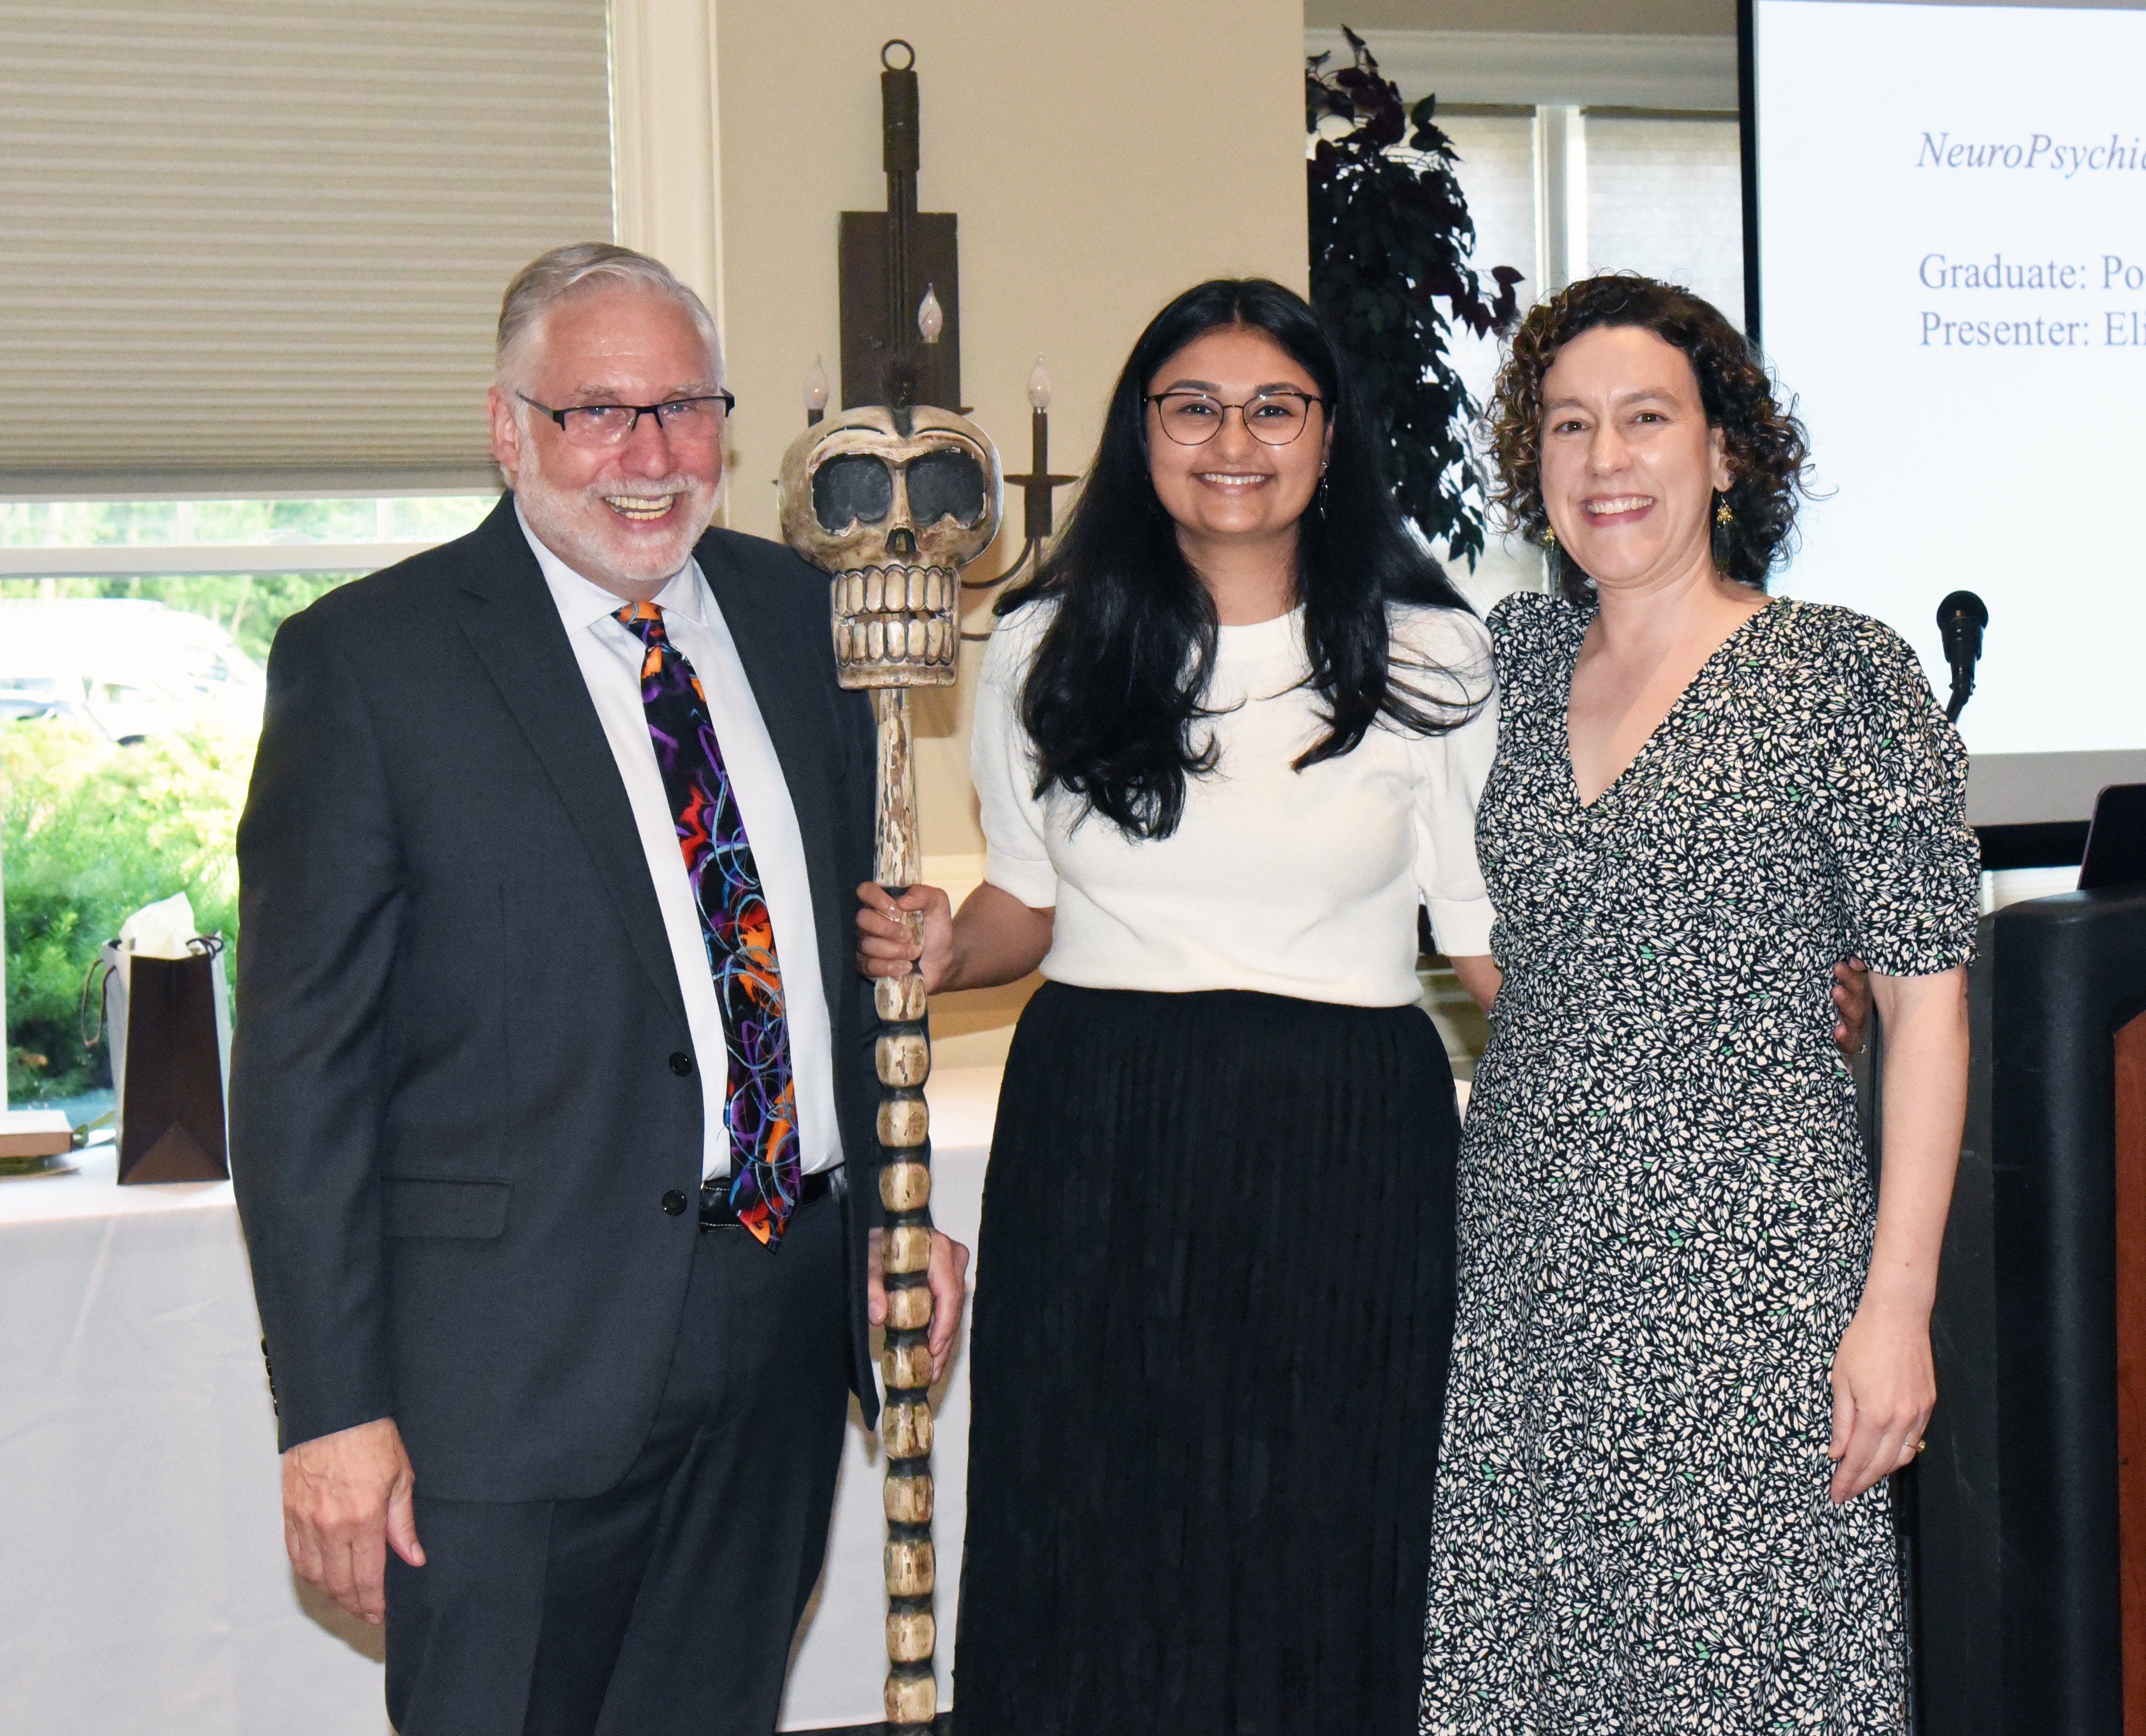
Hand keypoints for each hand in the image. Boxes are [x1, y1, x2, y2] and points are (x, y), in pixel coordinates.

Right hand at [282, 1416, 424, 1622]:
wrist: (334, 1411)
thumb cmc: (371, 1437)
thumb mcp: (401, 1478)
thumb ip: (403, 1524)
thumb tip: (413, 1558)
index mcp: (362, 1519)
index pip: (366, 1578)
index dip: (373, 1602)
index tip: (380, 1614)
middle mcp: (330, 1526)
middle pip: (338, 1584)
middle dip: (354, 1604)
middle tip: (367, 1612)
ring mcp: (305, 1521)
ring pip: (314, 1575)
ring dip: (331, 1593)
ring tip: (348, 1598)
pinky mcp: (289, 1512)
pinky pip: (295, 1555)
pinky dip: (308, 1573)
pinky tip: (322, 1577)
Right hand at [855, 882, 954, 994]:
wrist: (941, 960)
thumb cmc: (934, 929)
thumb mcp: (937, 905)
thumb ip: (923, 894)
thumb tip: (902, 901)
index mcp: (883, 902)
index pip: (865, 890)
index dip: (878, 899)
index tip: (898, 911)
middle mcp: (870, 921)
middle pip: (862, 918)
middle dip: (888, 928)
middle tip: (909, 935)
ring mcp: (866, 944)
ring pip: (867, 944)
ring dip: (895, 950)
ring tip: (914, 952)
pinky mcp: (868, 966)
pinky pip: (869, 966)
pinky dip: (890, 967)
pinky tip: (906, 966)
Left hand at [867, 1225, 971, 1382]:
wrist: (881, 1235)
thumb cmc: (877, 1244)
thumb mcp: (868, 1260)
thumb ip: (872, 1285)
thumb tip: (879, 1316)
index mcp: (937, 1248)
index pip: (949, 1292)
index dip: (943, 1324)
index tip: (933, 1349)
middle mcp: (952, 1257)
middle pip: (954, 1307)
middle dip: (944, 1342)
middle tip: (933, 1370)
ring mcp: (953, 1269)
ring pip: (955, 1313)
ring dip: (944, 1343)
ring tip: (933, 1372)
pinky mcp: (950, 1281)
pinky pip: (949, 1311)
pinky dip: (940, 1334)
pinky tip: (933, 1357)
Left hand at [1827, 1294, 1934, 1503]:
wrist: (1898, 1317)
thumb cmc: (1864, 1342)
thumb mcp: (1840, 1381)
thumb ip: (1842, 1421)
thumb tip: (1837, 1452)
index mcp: (1877, 1414)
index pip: (1860, 1460)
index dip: (1847, 1480)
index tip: (1837, 1494)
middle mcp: (1903, 1419)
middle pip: (1883, 1465)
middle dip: (1863, 1482)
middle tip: (1846, 1492)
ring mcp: (1919, 1413)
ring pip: (1903, 1456)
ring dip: (1883, 1470)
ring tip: (1863, 1476)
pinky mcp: (1928, 1404)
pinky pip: (1915, 1439)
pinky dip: (1899, 1452)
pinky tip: (1885, 1453)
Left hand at [1832, 958, 1870, 1056]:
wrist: (1832, 1048)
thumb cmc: (1830, 1017)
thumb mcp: (1832, 997)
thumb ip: (1836, 981)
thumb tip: (1841, 960)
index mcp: (1855, 995)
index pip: (1858, 977)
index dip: (1855, 968)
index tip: (1850, 958)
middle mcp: (1858, 1009)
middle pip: (1858, 992)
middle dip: (1849, 980)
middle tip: (1838, 968)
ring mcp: (1855, 1027)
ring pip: (1855, 1014)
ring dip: (1846, 1002)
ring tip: (1836, 992)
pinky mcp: (1850, 1045)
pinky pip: (1849, 1041)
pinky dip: (1845, 1035)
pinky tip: (1839, 1030)